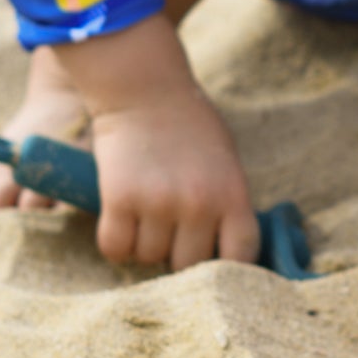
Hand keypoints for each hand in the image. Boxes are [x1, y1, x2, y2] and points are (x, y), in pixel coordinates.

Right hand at [58, 15, 258, 268]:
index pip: (240, 256)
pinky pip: (116, 247)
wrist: (146, 90)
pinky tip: (121, 221)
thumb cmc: (191, 126)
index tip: (214, 264)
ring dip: (144, 245)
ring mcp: (158, 203)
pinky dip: (116, 242)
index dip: (228, 268)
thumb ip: (226, 206)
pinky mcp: (120, 199)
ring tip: (145, 214)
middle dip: (178, 255)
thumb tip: (224, 256)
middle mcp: (198, 204)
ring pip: (149, 257)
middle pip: (189, 266)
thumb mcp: (226, 164)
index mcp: (232, 195)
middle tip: (171, 233)